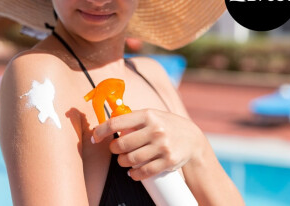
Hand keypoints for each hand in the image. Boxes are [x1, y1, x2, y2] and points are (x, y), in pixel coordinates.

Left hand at [91, 109, 205, 180]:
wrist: (192, 139)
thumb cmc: (166, 125)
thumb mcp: (152, 115)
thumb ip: (133, 119)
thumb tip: (108, 124)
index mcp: (148, 115)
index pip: (117, 122)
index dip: (102, 131)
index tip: (96, 137)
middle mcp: (155, 129)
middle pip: (122, 144)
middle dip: (114, 150)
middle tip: (115, 150)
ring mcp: (162, 146)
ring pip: (131, 159)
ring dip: (122, 162)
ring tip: (123, 160)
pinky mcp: (168, 161)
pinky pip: (144, 171)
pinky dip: (134, 174)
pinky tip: (132, 172)